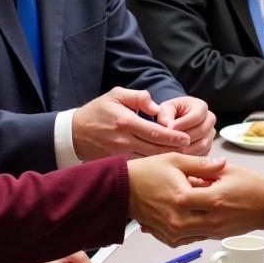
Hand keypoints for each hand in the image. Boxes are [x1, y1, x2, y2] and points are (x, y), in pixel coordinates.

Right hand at [72, 88, 196, 160]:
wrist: (73, 133)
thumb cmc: (97, 111)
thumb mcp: (116, 95)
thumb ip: (138, 97)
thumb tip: (156, 106)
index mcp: (125, 121)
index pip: (155, 132)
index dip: (173, 137)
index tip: (187, 138)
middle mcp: (123, 140)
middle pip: (155, 150)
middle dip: (174, 151)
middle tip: (190, 150)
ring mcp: (119, 154)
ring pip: (148, 161)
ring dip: (165, 161)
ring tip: (181, 159)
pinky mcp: (115, 163)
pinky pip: (138, 167)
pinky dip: (151, 167)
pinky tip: (163, 166)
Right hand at [127, 153, 228, 244]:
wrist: (122, 188)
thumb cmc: (145, 173)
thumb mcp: (176, 161)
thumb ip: (202, 164)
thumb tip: (222, 163)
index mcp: (182, 199)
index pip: (214, 199)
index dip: (219, 189)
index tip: (217, 182)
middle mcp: (178, 219)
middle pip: (211, 219)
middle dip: (215, 207)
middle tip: (213, 195)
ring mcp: (173, 231)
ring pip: (203, 231)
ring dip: (207, 220)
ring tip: (203, 204)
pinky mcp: (168, 237)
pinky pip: (190, 238)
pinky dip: (195, 228)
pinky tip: (194, 215)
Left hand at [132, 159, 263, 244]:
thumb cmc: (252, 185)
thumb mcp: (228, 170)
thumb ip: (205, 169)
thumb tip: (185, 171)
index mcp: (216, 199)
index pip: (183, 199)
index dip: (168, 194)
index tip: (157, 187)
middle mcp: (213, 218)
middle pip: (177, 222)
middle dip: (160, 215)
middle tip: (146, 206)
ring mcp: (214, 230)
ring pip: (182, 235)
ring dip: (165, 228)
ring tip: (151, 218)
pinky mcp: (215, 236)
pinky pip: (191, 238)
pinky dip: (178, 234)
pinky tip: (169, 225)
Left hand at [154, 96, 215, 154]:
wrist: (174, 122)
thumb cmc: (170, 113)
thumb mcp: (166, 109)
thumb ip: (165, 114)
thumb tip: (167, 124)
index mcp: (201, 107)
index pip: (197, 116)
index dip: (183, 123)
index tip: (170, 129)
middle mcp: (209, 120)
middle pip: (201, 131)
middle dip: (184, 138)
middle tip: (169, 142)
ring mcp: (210, 135)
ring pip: (202, 145)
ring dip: (186, 149)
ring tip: (171, 149)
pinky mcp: (208, 148)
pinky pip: (201, 154)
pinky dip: (189, 156)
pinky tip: (176, 154)